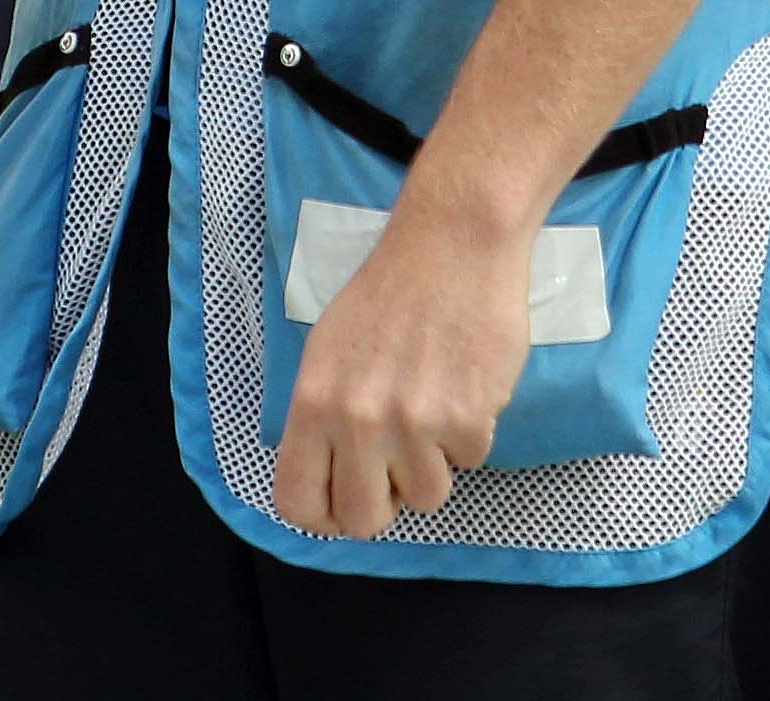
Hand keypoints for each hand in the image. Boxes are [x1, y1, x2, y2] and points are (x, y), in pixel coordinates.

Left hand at [270, 201, 531, 536]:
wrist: (452, 248)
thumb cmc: (388, 295)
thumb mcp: (328, 351)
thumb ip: (322, 415)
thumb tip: (325, 478)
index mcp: (314, 401)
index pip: (297, 500)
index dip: (320, 517)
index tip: (340, 505)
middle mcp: (359, 419)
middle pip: (364, 520)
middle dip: (382, 505)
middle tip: (393, 469)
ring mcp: (416, 422)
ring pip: (427, 497)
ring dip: (432, 464)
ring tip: (431, 408)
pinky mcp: (469, 418)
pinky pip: (472, 461)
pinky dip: (471, 432)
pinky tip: (462, 385)